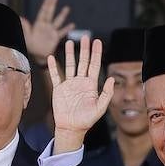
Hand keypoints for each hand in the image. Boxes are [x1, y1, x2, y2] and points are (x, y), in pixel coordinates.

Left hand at [21, 0, 74, 63]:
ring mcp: (52, 31)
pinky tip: (72, 25)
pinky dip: (67, 29)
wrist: (38, 55)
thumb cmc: (32, 45)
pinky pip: (62, 32)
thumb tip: (20, 18)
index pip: (42, 12)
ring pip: (58, 21)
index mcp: (38, 24)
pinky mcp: (56, 37)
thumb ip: (25, 28)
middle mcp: (46, 26)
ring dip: (62, 15)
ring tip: (67, 8)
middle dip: (52, 5)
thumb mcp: (27, 37)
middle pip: (50, 13)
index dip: (46, 4)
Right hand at [47, 35, 114, 151]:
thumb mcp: (100, 108)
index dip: (96, 53)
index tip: (98, 42)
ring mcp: (69, 85)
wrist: (72, 128)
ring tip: (70, 43)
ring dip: (70, 54)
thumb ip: (107, 94)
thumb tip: (112, 78)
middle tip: (85, 37)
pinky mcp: (59, 90)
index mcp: (91, 85)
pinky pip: (55, 76)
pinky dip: (53, 67)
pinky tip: (52, 57)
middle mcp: (80, 82)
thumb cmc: (87, 120)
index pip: (95, 65)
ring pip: (70, 65)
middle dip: (84, 50)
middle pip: (83, 62)